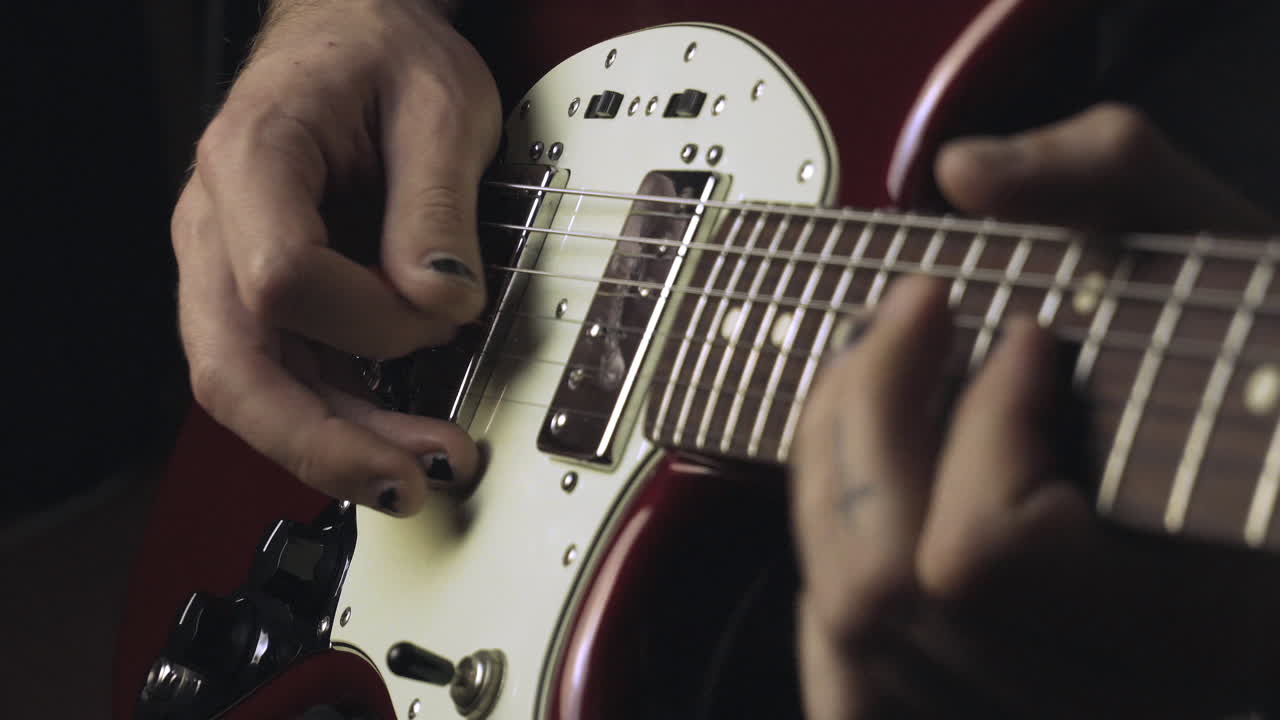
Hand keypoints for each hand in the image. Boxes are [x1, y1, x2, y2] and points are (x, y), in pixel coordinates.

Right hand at [172, 0, 499, 514]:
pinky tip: (392, 444)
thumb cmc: (383, 57)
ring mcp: (228, 269)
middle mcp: (218, 224)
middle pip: (233, 366)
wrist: (350, 39)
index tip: (445, 309)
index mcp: (251, 158)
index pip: (280, 276)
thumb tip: (442, 302)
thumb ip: (437, 203)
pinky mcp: (261, 300)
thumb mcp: (439, 105)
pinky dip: (337, 422)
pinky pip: (284, 378)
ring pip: (252, 391)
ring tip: (415, 478)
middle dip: (322, 440)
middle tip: (406, 482)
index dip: (371, 317)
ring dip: (333, 447)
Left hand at [791, 104, 1279, 717]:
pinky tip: (865, 491)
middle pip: (885, 592)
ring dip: (828, 474)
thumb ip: (1113, 179)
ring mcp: (1037, 714)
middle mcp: (1100, 698)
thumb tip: (966, 170)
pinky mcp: (990, 709)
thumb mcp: (1230, 267)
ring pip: (852, 629)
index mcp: (1186, 620)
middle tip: (910, 312)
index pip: (983, 553)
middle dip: (865, 418)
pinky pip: (850, 685)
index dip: (984, 426)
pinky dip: (832, 571)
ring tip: (874, 378)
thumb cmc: (1278, 381)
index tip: (1031, 331)